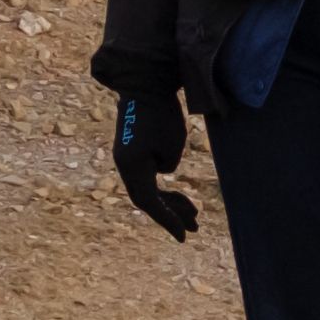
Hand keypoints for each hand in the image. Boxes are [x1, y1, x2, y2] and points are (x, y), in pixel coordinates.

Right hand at [108, 84, 193, 238]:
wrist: (145, 82)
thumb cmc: (162, 112)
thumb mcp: (172, 144)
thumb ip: (168, 165)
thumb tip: (165, 170)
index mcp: (132, 165)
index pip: (148, 202)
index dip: (167, 221)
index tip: (184, 237)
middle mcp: (124, 164)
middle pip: (147, 199)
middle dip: (172, 214)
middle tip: (195, 228)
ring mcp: (126, 157)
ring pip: (148, 188)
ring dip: (171, 202)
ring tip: (195, 214)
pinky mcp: (132, 150)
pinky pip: (148, 177)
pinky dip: (164, 188)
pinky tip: (180, 196)